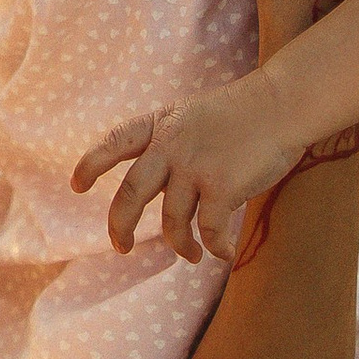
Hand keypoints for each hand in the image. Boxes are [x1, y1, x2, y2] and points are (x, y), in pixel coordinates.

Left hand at [71, 70, 302, 268]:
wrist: (282, 104)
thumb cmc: (243, 113)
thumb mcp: (192, 115)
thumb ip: (170, 145)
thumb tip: (160, 190)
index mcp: (161, 125)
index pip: (114, 142)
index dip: (91, 164)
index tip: (76, 185)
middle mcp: (171, 146)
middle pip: (130, 193)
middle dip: (120, 225)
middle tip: (120, 247)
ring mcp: (195, 167)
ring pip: (172, 221)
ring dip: (179, 245)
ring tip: (190, 254)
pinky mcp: (222, 187)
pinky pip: (210, 230)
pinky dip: (215, 247)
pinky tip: (223, 253)